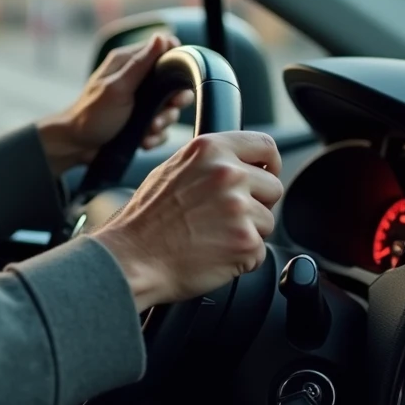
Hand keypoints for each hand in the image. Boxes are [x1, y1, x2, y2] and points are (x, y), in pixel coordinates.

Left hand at [36, 33, 194, 175]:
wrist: (76, 146)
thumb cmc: (92, 114)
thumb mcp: (117, 88)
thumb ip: (140, 64)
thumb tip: (161, 37)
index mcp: (127, 63)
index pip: (162, 50)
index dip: (176, 62)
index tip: (181, 78)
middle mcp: (136, 80)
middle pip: (172, 83)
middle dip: (173, 101)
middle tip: (166, 110)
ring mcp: (139, 102)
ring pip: (168, 108)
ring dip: (162, 122)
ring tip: (149, 130)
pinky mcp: (141, 122)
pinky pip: (160, 128)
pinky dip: (155, 136)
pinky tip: (143, 142)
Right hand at [91, 131, 282, 311]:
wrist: (132, 256)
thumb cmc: (145, 219)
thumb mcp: (171, 170)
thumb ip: (209, 162)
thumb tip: (238, 165)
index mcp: (210, 150)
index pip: (265, 146)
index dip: (268, 164)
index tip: (265, 176)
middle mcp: (228, 173)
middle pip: (273, 187)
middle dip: (256, 204)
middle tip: (223, 217)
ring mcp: (239, 208)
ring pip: (267, 222)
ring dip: (247, 233)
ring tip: (211, 236)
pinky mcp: (245, 241)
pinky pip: (259, 251)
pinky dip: (241, 258)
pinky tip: (212, 253)